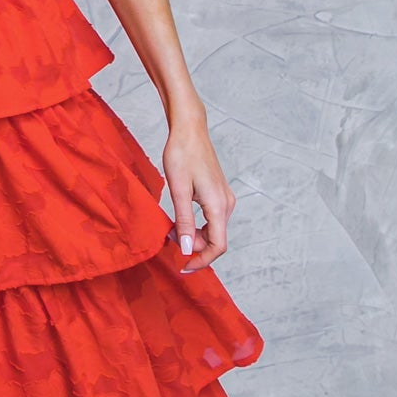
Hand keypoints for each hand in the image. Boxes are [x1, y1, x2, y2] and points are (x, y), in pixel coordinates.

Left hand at [161, 116, 235, 273]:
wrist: (189, 129)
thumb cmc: (181, 155)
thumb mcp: (178, 190)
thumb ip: (184, 222)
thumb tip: (188, 250)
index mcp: (218, 205)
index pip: (218, 246)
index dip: (202, 261)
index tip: (183, 267)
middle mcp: (226, 204)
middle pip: (215, 240)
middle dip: (194, 247)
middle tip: (169, 239)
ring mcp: (224, 198)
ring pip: (213, 230)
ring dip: (194, 236)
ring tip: (172, 229)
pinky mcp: (218, 193)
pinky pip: (211, 219)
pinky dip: (196, 225)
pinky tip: (181, 219)